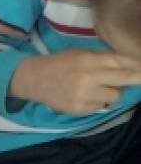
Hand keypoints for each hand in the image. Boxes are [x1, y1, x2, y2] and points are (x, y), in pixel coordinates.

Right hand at [10, 50, 140, 114]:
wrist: (34, 79)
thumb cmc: (61, 63)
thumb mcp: (82, 54)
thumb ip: (104, 59)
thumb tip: (132, 66)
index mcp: (91, 60)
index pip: (123, 61)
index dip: (139, 65)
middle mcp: (89, 77)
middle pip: (125, 79)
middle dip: (138, 78)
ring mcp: (83, 95)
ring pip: (115, 96)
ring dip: (113, 92)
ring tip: (101, 89)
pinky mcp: (77, 109)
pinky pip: (100, 107)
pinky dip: (98, 102)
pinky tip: (86, 97)